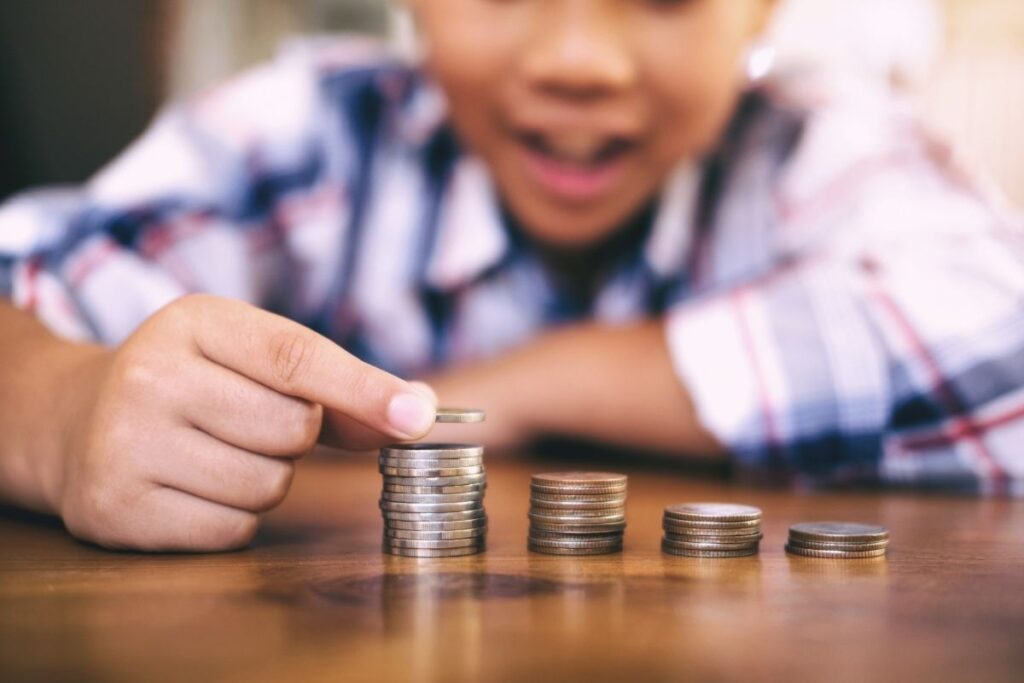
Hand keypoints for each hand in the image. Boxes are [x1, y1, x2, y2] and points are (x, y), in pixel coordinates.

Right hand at [54, 294, 435, 551]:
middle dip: (292, 438)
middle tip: (246, 423)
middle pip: (292, 430)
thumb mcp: (251, 359)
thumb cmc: (192, 384)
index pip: (296, 357)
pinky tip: (193, 488)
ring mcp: (126, 444)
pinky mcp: (117, 509)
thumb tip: (416, 414)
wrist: (75, 421)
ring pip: (267, 486)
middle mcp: (150, 375)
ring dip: (264, 480)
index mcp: (194, 322)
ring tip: (216, 453)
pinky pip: (231, 530)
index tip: (418, 418)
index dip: (363, 390)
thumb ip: (335, 387)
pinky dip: (232, 519)